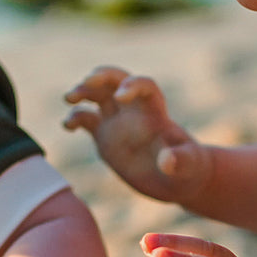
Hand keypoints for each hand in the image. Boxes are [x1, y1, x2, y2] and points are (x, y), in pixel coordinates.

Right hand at [64, 66, 209, 203]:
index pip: (144, 86)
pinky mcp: (104, 136)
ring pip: (97, 95)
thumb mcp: (189, 165)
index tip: (121, 96)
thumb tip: (168, 162)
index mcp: (155, 111)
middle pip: (116, 81)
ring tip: (69, 98)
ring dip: (82, 91)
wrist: (175, 180)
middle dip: (102, 76)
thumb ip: (181, 161)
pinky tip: (67, 126)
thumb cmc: (188, 168)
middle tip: (86, 81)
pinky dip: (74, 118)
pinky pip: (86, 119)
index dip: (133, 85)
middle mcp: (134, 111)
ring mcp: (117, 121)